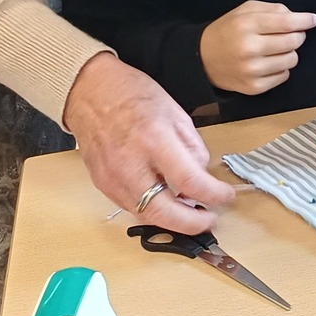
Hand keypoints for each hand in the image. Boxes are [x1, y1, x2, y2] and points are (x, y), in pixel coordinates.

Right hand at [64, 51, 235, 234]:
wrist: (89, 92)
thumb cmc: (133, 95)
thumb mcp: (176, 112)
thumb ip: (193, 147)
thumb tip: (201, 176)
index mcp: (154, 140)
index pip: (189, 181)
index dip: (213, 195)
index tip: (226, 197)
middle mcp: (130, 165)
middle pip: (163, 212)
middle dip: (193, 224)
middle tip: (210, 219)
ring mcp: (112, 179)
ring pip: (146, 216)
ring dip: (173, 220)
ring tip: (192, 212)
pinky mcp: (102, 185)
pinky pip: (132, 208)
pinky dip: (153, 210)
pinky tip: (168, 202)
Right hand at [200, 0, 315, 94]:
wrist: (202, 59)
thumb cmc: (227, 31)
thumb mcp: (245, 11)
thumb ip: (272, 9)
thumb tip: (297, 17)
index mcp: (247, 25)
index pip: (287, 22)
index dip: (305, 20)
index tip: (313, 20)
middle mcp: (250, 48)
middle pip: (293, 42)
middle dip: (297, 36)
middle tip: (290, 34)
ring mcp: (252, 70)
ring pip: (292, 60)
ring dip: (289, 53)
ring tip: (276, 49)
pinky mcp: (254, 87)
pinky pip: (284, 76)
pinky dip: (281, 68)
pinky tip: (268, 63)